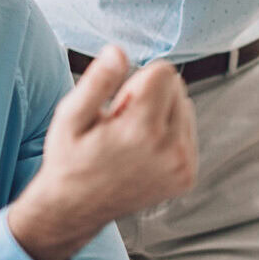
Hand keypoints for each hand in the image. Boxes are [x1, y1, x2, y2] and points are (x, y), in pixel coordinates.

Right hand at [10, 46, 196, 259]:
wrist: (75, 208)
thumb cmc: (70, 159)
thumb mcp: (70, 116)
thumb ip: (97, 82)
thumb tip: (118, 51)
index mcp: (141, 130)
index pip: (164, 72)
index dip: (137, 80)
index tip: (118, 103)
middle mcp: (169, 149)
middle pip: (178, 87)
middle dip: (151, 95)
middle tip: (121, 122)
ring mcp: (182, 166)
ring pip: (185, 107)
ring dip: (162, 113)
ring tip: (131, 139)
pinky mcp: (187, 176)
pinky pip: (188, 132)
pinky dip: (170, 134)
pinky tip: (143, 150)